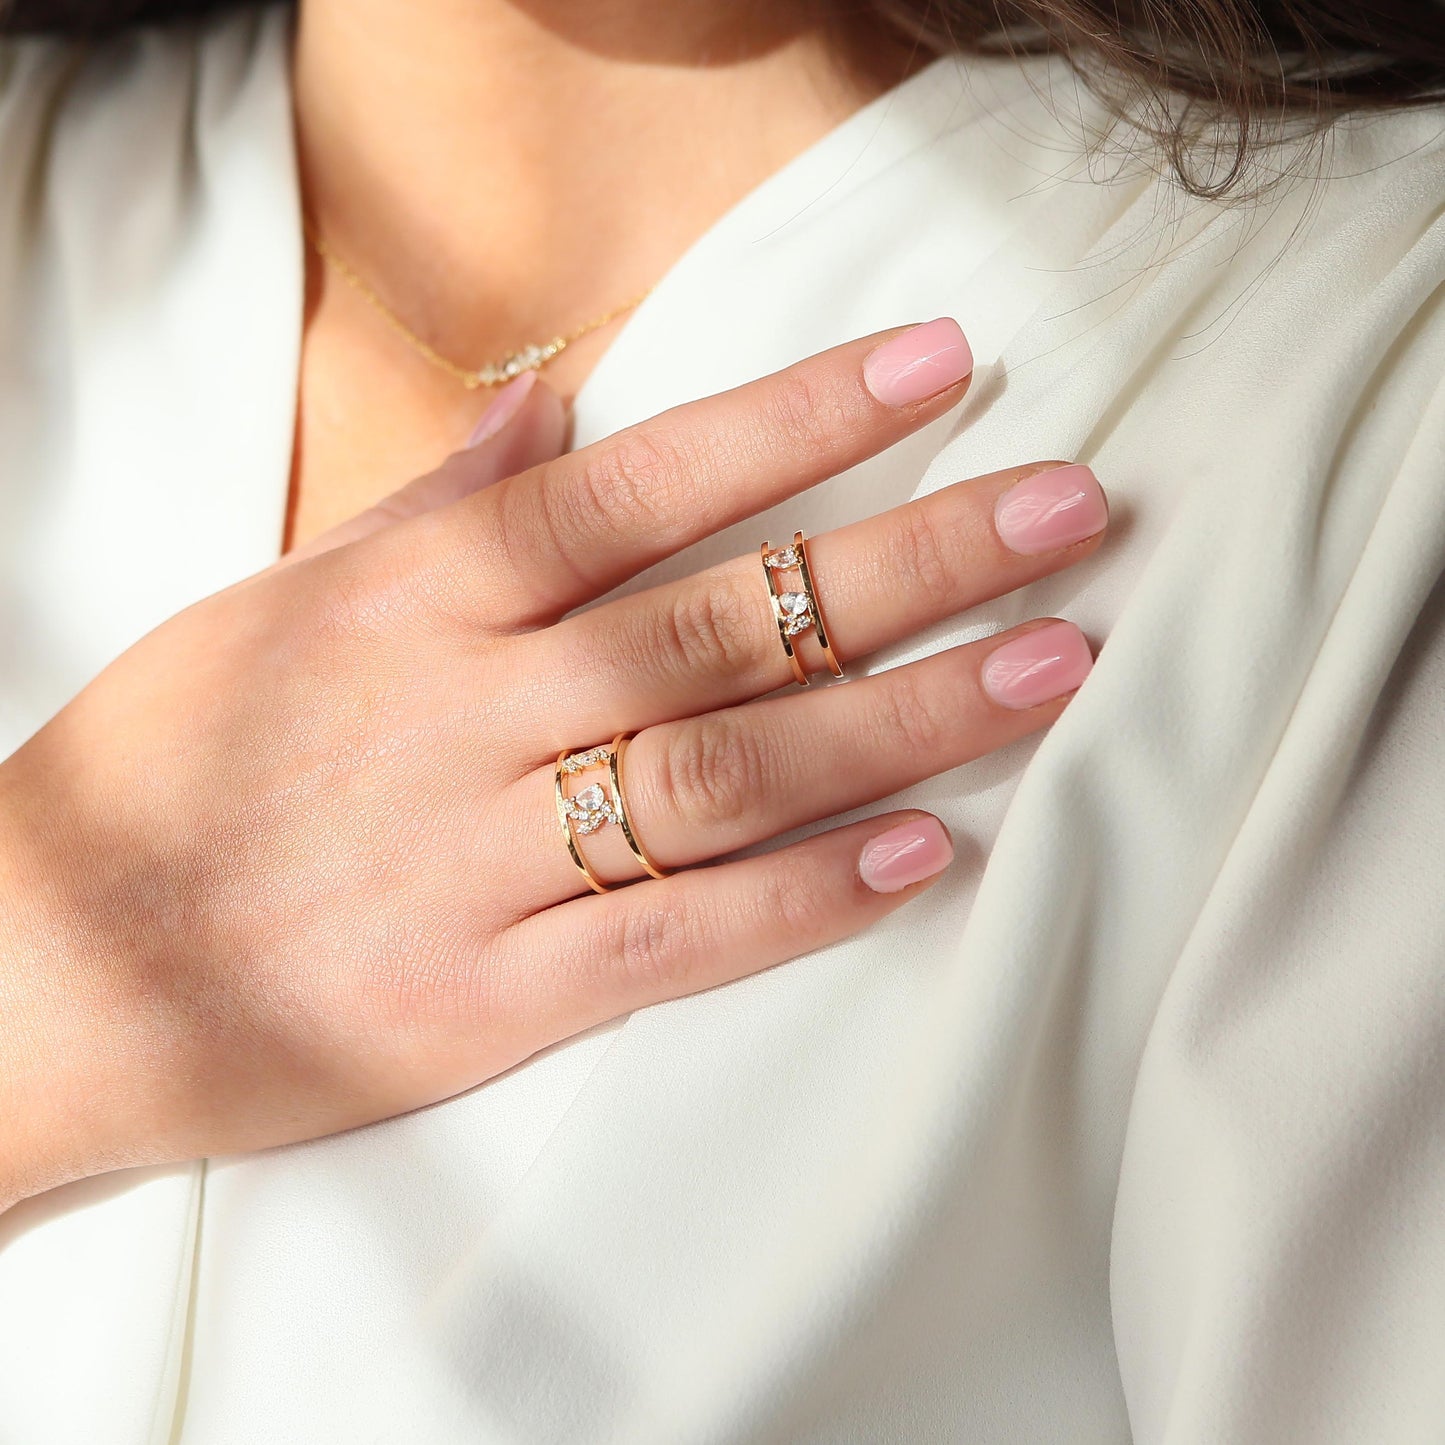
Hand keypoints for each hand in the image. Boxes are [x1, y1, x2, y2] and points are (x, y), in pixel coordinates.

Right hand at [0, 320, 1107, 1206]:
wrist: (50, 971)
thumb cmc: (168, 770)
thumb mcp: (278, 606)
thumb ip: (431, 509)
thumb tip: (555, 407)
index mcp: (415, 606)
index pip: (638, 483)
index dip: (797, 418)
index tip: (939, 366)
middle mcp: (464, 718)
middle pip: (723, 618)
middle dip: (909, 558)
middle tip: (1068, 512)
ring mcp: (481, 862)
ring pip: (725, 770)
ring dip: (898, 716)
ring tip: (1047, 666)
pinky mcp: (487, 998)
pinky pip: (672, 936)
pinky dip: (800, 896)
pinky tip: (920, 851)